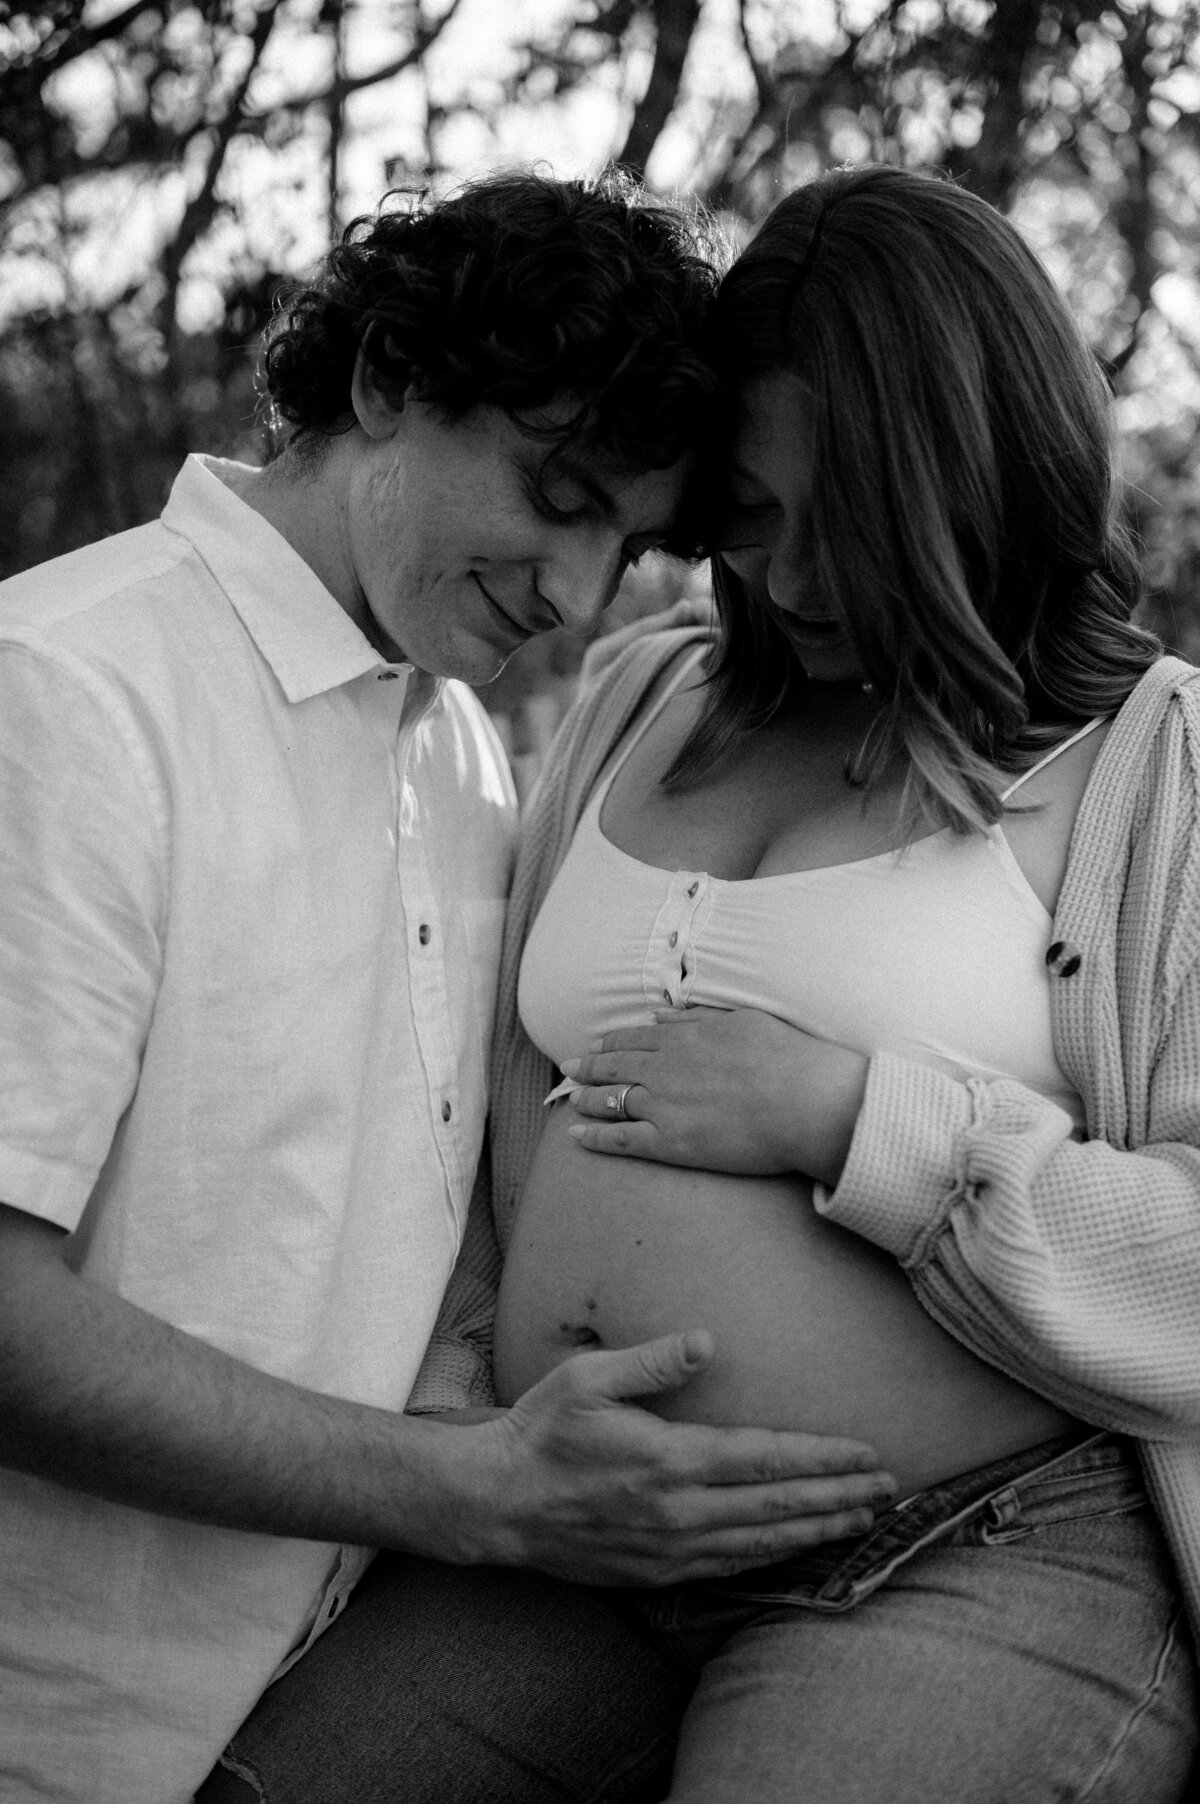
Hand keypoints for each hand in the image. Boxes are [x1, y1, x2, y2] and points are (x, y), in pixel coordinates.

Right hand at [433, 1330, 895, 1585]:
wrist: (495, 1504)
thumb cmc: (541, 1432)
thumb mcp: (588, 1380)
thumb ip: (652, 1361)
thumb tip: (707, 1341)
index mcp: (671, 1461)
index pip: (767, 1460)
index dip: (823, 1458)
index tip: (867, 1454)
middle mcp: (680, 1512)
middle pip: (780, 1507)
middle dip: (841, 1497)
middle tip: (890, 1489)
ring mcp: (670, 1549)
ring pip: (763, 1543)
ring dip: (818, 1530)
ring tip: (863, 1519)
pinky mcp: (657, 1574)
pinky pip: (731, 1566)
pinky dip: (773, 1557)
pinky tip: (796, 1547)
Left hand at [560, 1006, 867, 1185]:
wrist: (803, 1100)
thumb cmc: (783, 1056)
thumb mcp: (739, 1019)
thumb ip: (696, 1018)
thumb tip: (662, 1017)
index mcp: (681, 1038)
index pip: (632, 1039)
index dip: (610, 1042)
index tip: (596, 1044)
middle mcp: (662, 1069)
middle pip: (613, 1067)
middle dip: (587, 1067)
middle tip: (569, 1068)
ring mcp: (662, 1106)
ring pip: (610, 1100)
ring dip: (586, 1098)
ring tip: (572, 1098)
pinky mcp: (669, 1142)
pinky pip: (621, 1139)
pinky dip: (594, 1137)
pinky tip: (576, 1136)